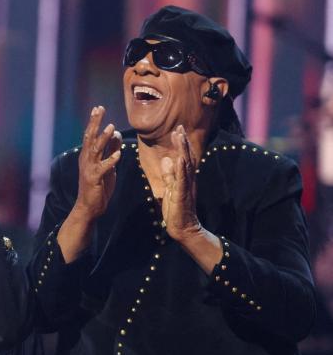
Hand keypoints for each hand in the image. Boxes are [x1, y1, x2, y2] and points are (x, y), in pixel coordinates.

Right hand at [72, 106, 121, 220]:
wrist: (89, 207)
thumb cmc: (98, 187)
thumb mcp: (107, 166)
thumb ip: (110, 151)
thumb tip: (116, 134)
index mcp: (87, 156)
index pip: (90, 135)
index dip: (94, 122)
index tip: (98, 108)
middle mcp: (86, 160)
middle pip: (89, 138)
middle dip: (95, 123)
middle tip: (99, 109)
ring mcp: (89, 169)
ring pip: (95, 150)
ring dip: (103, 138)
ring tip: (111, 127)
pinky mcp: (94, 179)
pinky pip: (103, 168)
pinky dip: (110, 160)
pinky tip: (118, 154)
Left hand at [160, 125, 202, 241]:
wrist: (183, 228)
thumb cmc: (177, 210)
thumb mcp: (170, 189)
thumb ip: (169, 176)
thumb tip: (166, 160)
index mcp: (184, 178)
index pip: (183, 157)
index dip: (181, 144)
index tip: (177, 130)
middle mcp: (188, 180)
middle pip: (187, 157)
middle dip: (183, 141)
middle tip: (179, 126)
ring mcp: (186, 187)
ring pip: (186, 165)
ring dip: (182, 150)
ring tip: (180, 136)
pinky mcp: (182, 195)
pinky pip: (182, 180)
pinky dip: (181, 169)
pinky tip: (180, 158)